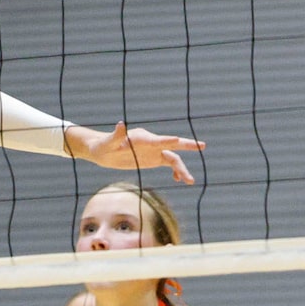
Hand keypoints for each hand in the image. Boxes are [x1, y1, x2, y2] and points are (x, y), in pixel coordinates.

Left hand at [70, 119, 204, 184]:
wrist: (102, 151)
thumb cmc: (102, 146)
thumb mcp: (106, 143)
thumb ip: (115, 135)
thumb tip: (121, 124)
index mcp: (141, 138)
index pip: (156, 139)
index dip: (166, 140)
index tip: (177, 140)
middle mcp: (151, 142)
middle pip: (172, 144)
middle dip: (187, 145)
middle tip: (202, 145)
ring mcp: (153, 151)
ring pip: (172, 158)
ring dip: (182, 168)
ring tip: (190, 181)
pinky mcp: (153, 159)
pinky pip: (168, 164)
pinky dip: (175, 171)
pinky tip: (178, 180)